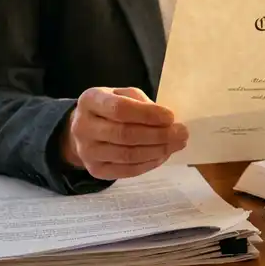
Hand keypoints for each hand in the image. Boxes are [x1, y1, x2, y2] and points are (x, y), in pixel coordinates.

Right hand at [61, 87, 187, 179]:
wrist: (84, 130)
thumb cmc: (109, 108)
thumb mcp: (122, 94)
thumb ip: (142, 103)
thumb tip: (168, 121)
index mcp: (90, 101)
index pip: (119, 109)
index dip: (147, 114)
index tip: (171, 117)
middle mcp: (83, 127)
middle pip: (125, 134)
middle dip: (158, 135)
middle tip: (182, 133)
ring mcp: (87, 151)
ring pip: (128, 155)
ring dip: (158, 151)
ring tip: (177, 144)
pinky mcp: (95, 170)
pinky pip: (127, 171)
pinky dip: (149, 164)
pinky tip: (163, 155)